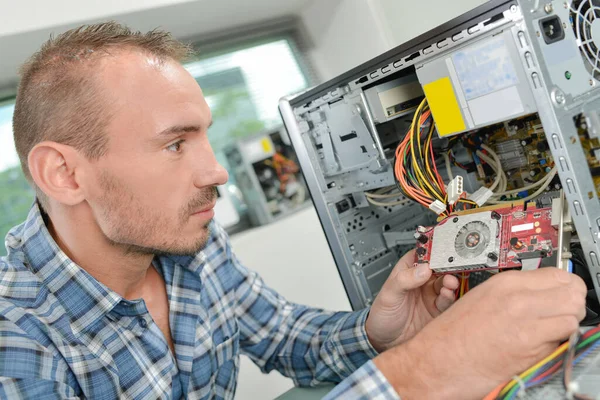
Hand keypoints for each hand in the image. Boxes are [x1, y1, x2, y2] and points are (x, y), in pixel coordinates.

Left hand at [365, 249, 459, 351]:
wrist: (385, 341)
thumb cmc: (382, 315)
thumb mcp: (389, 294)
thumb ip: (404, 280)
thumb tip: (423, 269)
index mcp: (407, 270)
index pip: (422, 254)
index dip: (432, 250)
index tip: (441, 250)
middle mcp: (421, 280)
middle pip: (438, 267)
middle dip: (446, 266)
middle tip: (450, 267)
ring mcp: (430, 295)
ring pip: (445, 282)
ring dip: (449, 280)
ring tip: (449, 282)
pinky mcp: (437, 309)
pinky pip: (447, 300)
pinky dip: (450, 296)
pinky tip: (447, 294)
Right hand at [373, 267, 586, 399]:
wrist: (436, 360)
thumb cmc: (451, 335)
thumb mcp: (480, 299)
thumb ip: (512, 294)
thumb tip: (541, 294)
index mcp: (503, 283)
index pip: (557, 273)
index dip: (564, 284)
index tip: (562, 292)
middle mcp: (516, 299)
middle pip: (571, 290)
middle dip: (571, 302)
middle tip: (563, 311)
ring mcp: (524, 323)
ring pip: (572, 314)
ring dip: (568, 322)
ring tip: (553, 329)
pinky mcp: (529, 348)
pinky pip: (562, 338)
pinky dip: (559, 341)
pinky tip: (543, 343)